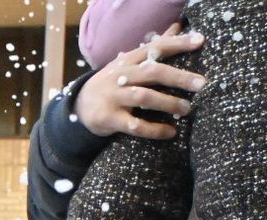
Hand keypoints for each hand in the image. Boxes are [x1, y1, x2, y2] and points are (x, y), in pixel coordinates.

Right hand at [74, 25, 205, 138]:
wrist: (79, 106)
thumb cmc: (113, 82)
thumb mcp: (128, 63)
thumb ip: (153, 47)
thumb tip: (178, 26)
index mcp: (127, 60)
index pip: (155, 47)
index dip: (178, 44)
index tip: (200, 42)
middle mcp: (120, 77)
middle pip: (152, 72)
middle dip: (178, 77)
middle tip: (201, 84)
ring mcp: (113, 98)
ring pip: (144, 97)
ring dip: (168, 103)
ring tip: (187, 109)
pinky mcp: (109, 119)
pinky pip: (134, 125)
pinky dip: (154, 130)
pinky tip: (170, 132)